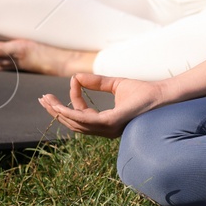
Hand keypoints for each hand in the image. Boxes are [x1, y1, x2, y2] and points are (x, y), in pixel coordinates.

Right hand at [39, 73, 164, 137]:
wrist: (163, 94)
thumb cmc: (144, 92)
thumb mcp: (116, 84)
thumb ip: (97, 82)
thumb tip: (76, 77)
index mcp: (106, 122)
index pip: (82, 114)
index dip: (73, 99)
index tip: (73, 80)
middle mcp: (105, 128)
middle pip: (74, 123)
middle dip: (56, 111)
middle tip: (43, 99)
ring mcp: (108, 128)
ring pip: (76, 123)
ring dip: (59, 112)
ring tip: (47, 100)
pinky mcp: (112, 123)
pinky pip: (86, 120)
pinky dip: (72, 113)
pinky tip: (62, 105)